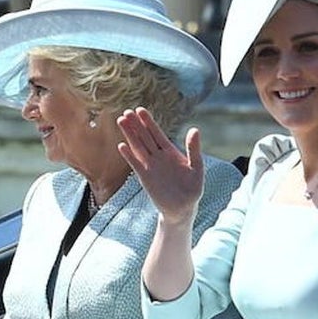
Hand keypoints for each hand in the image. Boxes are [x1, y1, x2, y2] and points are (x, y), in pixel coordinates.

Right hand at [116, 107, 203, 223]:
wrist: (183, 208)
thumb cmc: (192, 188)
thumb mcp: (197, 167)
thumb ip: (193, 149)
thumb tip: (194, 129)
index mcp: (171, 152)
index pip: (158, 133)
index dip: (149, 122)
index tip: (140, 110)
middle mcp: (159, 157)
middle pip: (145, 137)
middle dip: (136, 125)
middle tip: (127, 111)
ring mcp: (150, 166)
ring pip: (138, 147)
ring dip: (130, 135)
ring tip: (121, 121)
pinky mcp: (145, 178)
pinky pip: (135, 164)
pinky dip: (129, 155)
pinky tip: (122, 146)